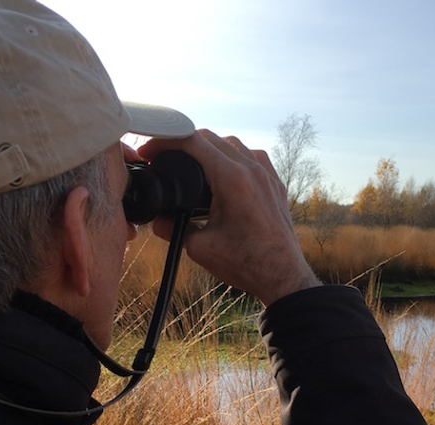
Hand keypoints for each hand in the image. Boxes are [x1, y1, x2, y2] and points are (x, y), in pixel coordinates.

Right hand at [138, 130, 320, 305]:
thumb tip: (158, 221)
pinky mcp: (276, 184)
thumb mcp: (200, 248)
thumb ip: (174, 229)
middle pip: (212, 138)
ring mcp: (267, 175)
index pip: (193, 141)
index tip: (151, 151)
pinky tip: (225, 174)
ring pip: (234, 144)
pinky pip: (252, 157)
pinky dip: (234, 157)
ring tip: (193, 164)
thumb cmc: (246, 263)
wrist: (283, 276)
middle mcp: (252, 169)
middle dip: (184, 142)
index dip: (165, 141)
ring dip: (211, 148)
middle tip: (166, 156)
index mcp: (232, 179)